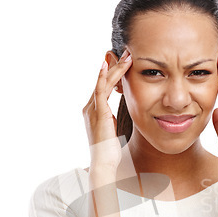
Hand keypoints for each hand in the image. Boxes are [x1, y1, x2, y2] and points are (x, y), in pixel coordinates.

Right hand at [82, 49, 132, 170]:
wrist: (103, 163)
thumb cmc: (109, 151)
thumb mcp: (112, 131)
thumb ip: (113, 120)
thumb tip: (119, 116)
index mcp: (94, 111)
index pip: (104, 87)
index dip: (114, 74)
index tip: (124, 63)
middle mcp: (90, 108)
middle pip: (103, 81)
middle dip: (115, 66)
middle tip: (127, 53)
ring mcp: (92, 109)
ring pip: (103, 83)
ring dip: (115, 68)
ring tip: (126, 56)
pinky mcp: (97, 113)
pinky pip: (100, 90)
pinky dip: (104, 77)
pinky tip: (108, 65)